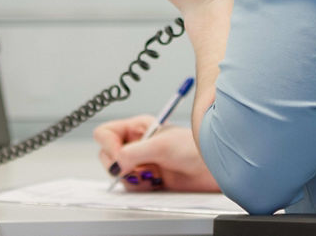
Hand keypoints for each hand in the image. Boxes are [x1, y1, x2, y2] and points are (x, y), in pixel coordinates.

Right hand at [93, 115, 220, 192]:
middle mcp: (136, 143)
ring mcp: (140, 161)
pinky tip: (155, 182)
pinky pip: (130, 185)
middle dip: (119, 165)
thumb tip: (116, 164)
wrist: (211, 169)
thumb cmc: (194, 149)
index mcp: (137, 127)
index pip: (105, 133)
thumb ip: (133, 152)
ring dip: (131, 177)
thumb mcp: (162, 145)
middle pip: (106, 155)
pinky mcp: (146, 178)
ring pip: (117, 173)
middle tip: (136, 169)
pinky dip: (139, 187)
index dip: (108, 146)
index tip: (120, 157)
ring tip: (150, 175)